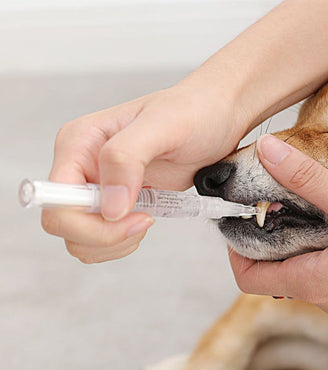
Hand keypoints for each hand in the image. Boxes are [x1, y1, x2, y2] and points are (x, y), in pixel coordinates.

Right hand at [42, 84, 244, 262]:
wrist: (214, 119)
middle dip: (104, 236)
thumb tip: (108, 207)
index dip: (89, 223)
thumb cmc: (193, 112)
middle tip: (145, 218)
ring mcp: (98, 186)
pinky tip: (145, 218)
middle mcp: (81, 166)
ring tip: (147, 216)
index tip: (135, 215)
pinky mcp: (115, 201)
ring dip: (115, 241)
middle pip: (64, 225)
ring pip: (81, 238)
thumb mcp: (163, 125)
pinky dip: (123, 240)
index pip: (57, 201)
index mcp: (79, 143)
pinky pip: (102, 238)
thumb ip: (126, 158)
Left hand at [229, 135, 327, 318]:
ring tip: (299, 208)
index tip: (239, 219)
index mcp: (311, 282)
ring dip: (291, 239)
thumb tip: (267, 151)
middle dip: (265, 236)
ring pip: (298, 268)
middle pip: (271, 269)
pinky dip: (316, 247)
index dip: (235, 249)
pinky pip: (323, 270)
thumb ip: (308, 180)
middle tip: (271, 203)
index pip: (247, 276)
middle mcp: (321, 295)